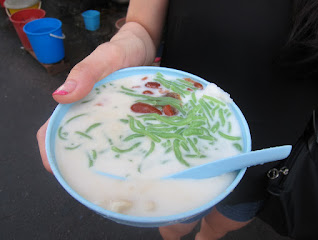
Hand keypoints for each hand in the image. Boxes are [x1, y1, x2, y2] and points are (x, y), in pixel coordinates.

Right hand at [36, 21, 159, 171]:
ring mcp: (109, 117)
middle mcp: (90, 113)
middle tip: (95, 180)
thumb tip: (60, 97)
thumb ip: (86, 72)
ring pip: (100, 143)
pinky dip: (123, 148)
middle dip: (79, 163)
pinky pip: (122, 136)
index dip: (50, 151)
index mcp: (77, 102)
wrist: (145, 46)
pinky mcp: (125, 118)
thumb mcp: (105, 58)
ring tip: (116, 175)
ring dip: (103, 158)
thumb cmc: (122, 50)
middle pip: (76, 142)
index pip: (52, 130)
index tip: (58, 170)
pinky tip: (133, 159)